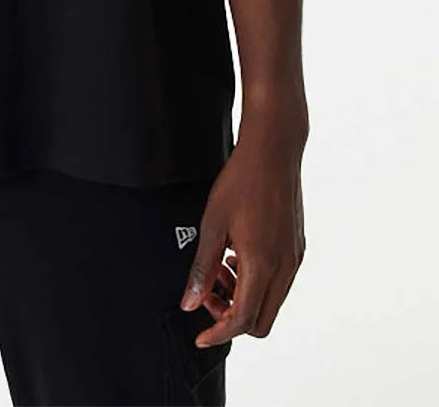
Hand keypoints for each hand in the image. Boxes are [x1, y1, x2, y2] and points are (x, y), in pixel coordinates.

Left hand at [180, 126, 305, 346]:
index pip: (242, 320)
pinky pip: (280, 282)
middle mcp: (285, 268)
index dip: (217, 332)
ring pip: (271, 302)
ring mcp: (295, 258)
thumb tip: (190, 301)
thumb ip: (201, 268)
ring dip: (244, 298)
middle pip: (261, 321)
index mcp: (262, 265)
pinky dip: (257, 281)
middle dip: (231, 317)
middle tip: (208, 294)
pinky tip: (237, 256)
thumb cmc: (242, 181)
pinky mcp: (298, 248)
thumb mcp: (212, 224)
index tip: (200, 335)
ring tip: (220, 269)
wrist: (273, 151)